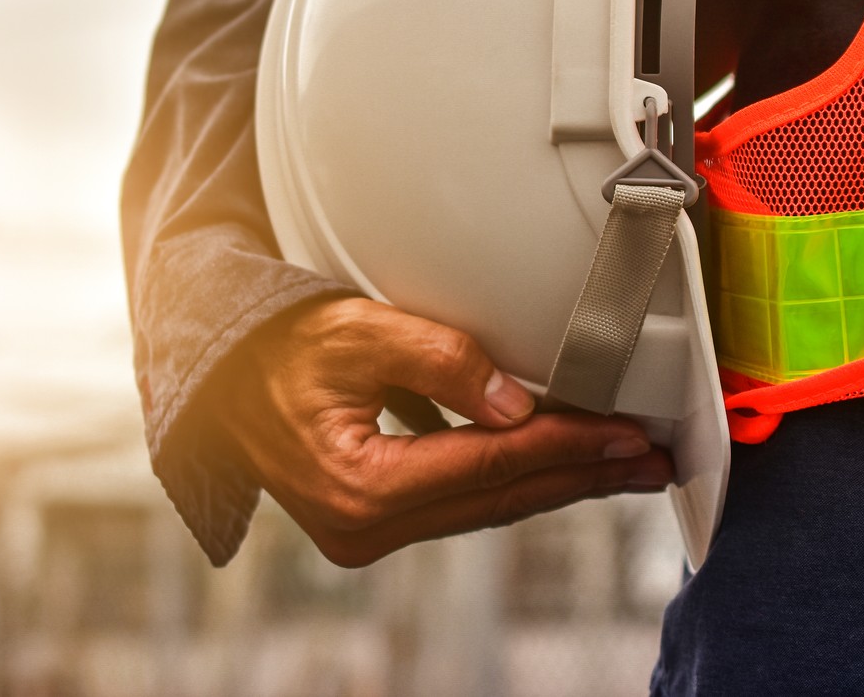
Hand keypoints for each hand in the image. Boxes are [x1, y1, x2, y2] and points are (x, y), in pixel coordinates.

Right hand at [210, 297, 673, 567]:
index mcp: (361, 485)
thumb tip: (516, 405)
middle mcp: (364, 526)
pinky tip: (554, 467)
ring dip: (555, 484)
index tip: (627, 434)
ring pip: (484, 508)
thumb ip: (440, 360)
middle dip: (581, 476)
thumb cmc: (275, 346)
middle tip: (650, 461)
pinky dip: (510, 482)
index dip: (568, 446)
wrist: (213, 376)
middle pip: (498, 499)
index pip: (491, 465)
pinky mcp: (368, 524)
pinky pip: (459, 505)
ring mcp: (364, 533)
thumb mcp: (357, 330)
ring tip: (621, 466)